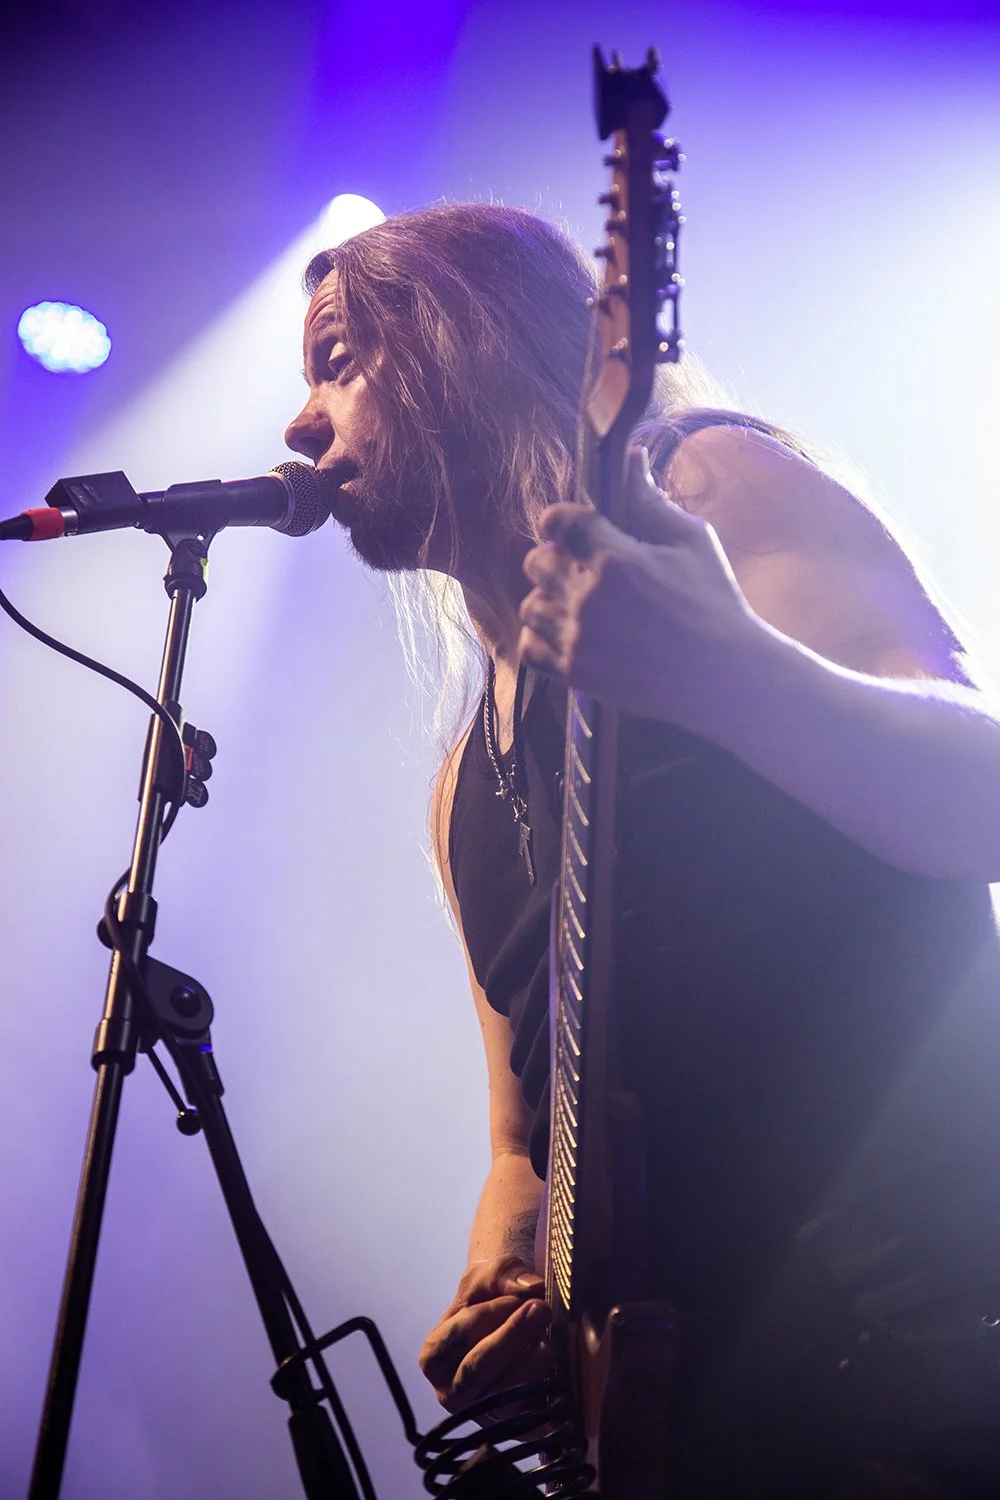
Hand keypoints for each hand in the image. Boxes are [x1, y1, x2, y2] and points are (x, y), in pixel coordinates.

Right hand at [419, 1255, 552, 1411]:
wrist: (502, 1324)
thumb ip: (503, 1274)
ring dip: (534, 1358)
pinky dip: (546, 1386)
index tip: (519, 1298)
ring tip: (544, 1336)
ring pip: (509, 1392)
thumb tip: (531, 1286)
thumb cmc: (488, 1297)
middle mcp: (449, 1393)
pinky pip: (532, 1412)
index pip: (464, 1333)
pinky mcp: (510, 1427)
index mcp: (433, 1357)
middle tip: (541, 1308)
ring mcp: (478, 1414)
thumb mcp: (487, 1275)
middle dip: (516, 1334)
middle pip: (482, 1366)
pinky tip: (551, 1361)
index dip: (495, 1311)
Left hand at [518, 446, 758, 736]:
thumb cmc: (714, 602)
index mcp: (615, 559)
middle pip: (536, 562)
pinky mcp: (576, 674)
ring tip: (578, 604)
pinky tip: (568, 633)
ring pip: (530, 606)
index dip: (562, 519)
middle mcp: (588, 598)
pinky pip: (529, 649)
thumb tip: (628, 456)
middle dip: (555, 558)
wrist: (724, 677)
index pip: (557, 520)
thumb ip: (649, 500)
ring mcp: (579, 639)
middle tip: (581, 566)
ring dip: (548, 600)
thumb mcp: (691, 541)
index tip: (573, 527)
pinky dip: (541, 639)